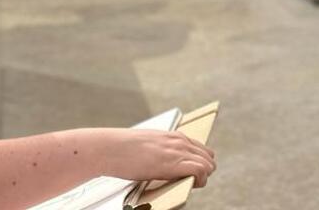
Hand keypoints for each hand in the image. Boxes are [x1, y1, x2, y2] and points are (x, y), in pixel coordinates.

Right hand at [101, 129, 215, 187]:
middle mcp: (178, 141)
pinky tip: (189, 184)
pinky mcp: (174, 162)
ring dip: (203, 176)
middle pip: (208, 157)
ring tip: (190, 183)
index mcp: (172, 135)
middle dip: (204, 170)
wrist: (110, 148)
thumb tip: (159, 162)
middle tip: (191, 181)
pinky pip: (201, 170)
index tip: (190, 173)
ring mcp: (177, 150)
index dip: (199, 162)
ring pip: (208, 164)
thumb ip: (159, 150)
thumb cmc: (123, 149)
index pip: (200, 148)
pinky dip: (200, 179)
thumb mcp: (146, 145)